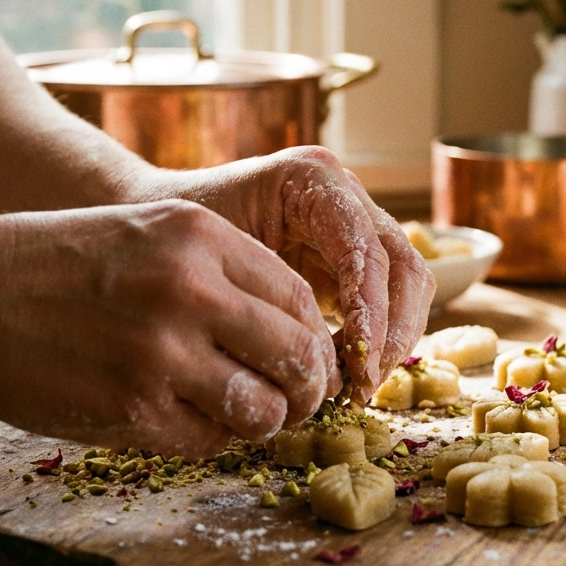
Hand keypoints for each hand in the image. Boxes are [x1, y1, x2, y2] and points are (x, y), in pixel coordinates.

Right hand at [0, 200, 339, 457]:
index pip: (299, 299)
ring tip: (243, 415)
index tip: (305, 358)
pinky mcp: (131, 408)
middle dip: (307, 388)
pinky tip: (189, 422)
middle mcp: (189, 289)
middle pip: (298, 356)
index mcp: (199, 236)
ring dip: (264, 422)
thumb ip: (220, 271)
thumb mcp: (147, 233)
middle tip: (295, 400)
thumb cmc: (52, 264)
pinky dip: (213, 441)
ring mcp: (161, 352)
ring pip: (265, 410)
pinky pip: (210, 441)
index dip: (314, 338)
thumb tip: (295, 327)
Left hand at [130, 146, 434, 397]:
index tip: (358, 364)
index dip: (372, 309)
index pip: (366, 247)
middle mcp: (344, 193)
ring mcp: (355, 223)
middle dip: (392, 330)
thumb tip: (316, 355)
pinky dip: (378, 339)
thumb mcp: (213, 259)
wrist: (155, 222)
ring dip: (393, 339)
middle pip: (404, 264)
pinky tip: (349, 375)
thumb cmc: (174, 237)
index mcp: (310, 178)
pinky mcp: (352, 257)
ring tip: (358, 387)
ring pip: (410, 283)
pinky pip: (388, 298)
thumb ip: (266, 294)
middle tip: (364, 386)